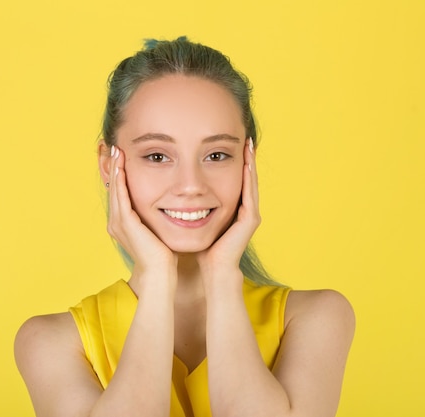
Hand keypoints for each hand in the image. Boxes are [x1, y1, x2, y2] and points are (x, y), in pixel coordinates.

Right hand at [106, 146, 176, 281]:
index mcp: (123, 224)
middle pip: (113, 188)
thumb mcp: (158, 230)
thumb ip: (157, 218)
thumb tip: (170, 206)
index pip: (119, 193)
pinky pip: (121, 195)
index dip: (119, 175)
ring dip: (115, 168)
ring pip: (115, 189)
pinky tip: (122, 165)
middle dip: (114, 167)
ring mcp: (118, 222)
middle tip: (114, 148)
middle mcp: (116, 222)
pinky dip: (120, 179)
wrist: (161, 272)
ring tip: (116, 151)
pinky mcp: (125, 222)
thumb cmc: (164, 255)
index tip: (122, 157)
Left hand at [197, 138, 259, 284]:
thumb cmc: (201, 249)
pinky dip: (249, 176)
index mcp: (233, 210)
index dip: (233, 163)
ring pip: (251, 182)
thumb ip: (194, 207)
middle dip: (245, 158)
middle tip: (244, 138)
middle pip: (246, 179)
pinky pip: (250, 193)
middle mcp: (245, 210)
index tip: (229, 145)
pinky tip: (247, 162)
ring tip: (248, 144)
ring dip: (250, 163)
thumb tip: (174, 192)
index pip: (234, 181)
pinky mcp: (250, 219)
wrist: (212, 269)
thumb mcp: (196, 220)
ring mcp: (250, 214)